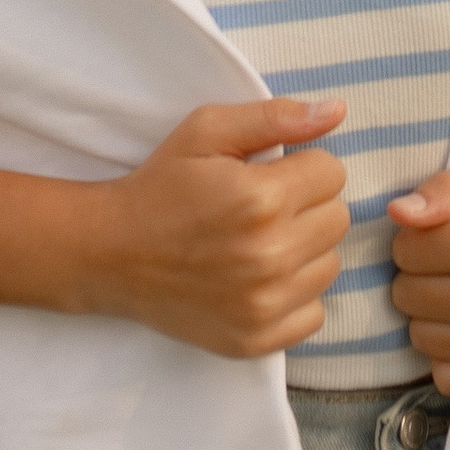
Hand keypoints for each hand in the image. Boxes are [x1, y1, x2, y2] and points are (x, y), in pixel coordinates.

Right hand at [83, 97, 351, 359]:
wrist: (111, 254)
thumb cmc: (161, 185)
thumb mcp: (207, 130)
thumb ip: (276, 117)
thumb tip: (338, 111)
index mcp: (262, 199)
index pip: (333, 173)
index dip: (301, 167)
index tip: (269, 174)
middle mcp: (270, 256)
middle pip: (338, 219)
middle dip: (307, 205)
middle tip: (263, 207)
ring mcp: (264, 304)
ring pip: (330, 265)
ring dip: (304, 250)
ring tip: (259, 241)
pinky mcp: (256, 339)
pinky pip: (314, 313)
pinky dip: (294, 295)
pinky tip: (258, 279)